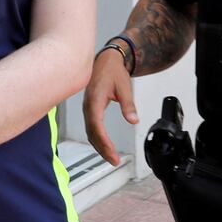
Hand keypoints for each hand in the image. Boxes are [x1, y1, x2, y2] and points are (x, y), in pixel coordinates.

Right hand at [84, 47, 137, 165]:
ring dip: (99, 146)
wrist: (105, 60)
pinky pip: (91, 127)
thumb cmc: (112, 71)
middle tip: (114, 161)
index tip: (112, 153)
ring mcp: (87, 108)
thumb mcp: (124, 86)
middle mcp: (88, 106)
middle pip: (92, 133)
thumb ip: (128, 105)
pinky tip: (105, 145)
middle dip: (102, 149)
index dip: (104, 141)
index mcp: (94, 100)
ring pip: (90, 132)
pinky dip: (97, 138)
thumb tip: (134, 121)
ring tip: (111, 157)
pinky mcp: (90, 109)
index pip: (97, 126)